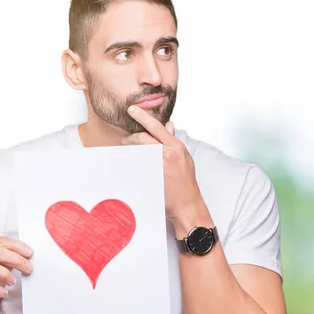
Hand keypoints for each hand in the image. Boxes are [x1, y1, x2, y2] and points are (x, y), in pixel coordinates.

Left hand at [122, 105, 204, 224]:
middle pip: (143, 137)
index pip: (157, 127)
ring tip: (128, 151)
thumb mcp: (184, 157)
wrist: (187, 204)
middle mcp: (168, 153)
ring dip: (131, 149)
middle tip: (126, 139)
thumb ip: (174, 141)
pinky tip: (131, 164)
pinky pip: (137, 163)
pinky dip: (133, 161)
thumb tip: (169, 126)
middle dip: (132, 137)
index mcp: (177, 147)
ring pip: (138, 149)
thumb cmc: (186, 182)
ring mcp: (159, 165)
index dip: (143, 116)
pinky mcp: (151, 175)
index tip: (132, 110)